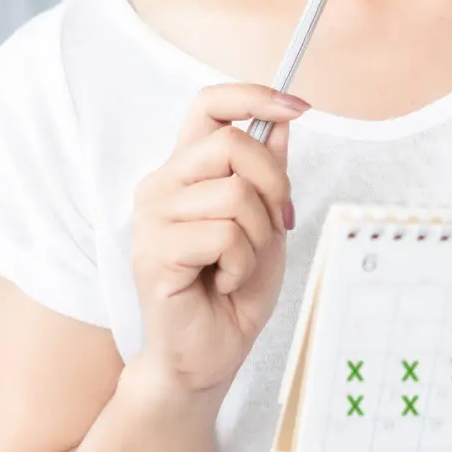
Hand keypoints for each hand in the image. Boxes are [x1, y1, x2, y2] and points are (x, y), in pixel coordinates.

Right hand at [129, 83, 305, 396]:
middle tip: (274, 226)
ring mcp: (152, 217)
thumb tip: (282, 121)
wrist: (208, 355)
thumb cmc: (233, 292)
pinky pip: (224, 235)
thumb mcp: (266, 224)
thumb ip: (268, 174)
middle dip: (274, 185)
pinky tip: (222, 283)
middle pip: (232, 143)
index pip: (210, 104)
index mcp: (185, 171)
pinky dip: (241, 264)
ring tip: (237, 266)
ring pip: (236, 194)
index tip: (299, 107)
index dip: (255, 96)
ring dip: (258, 237)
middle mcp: (162, 185)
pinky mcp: (155, 252)